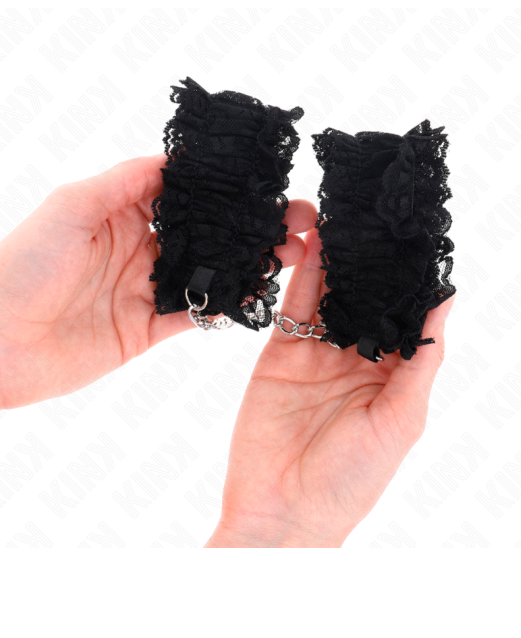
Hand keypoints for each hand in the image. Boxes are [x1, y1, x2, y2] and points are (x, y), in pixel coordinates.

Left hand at [0, 155, 315, 414]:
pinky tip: (258, 292)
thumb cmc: (19, 269)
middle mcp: (136, 247)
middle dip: (247, 223)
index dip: (218, 185)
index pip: (179, 191)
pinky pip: (194, 314)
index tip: (260, 178)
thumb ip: (122, 184)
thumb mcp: (68, 209)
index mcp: (117, 212)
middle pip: (203, 231)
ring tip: (292, 251)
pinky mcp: (146, 328)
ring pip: (207, 271)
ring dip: (247, 262)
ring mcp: (143, 288)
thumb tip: (170, 158)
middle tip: (294, 217)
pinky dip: (225, 305)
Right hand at [206, 228, 453, 547]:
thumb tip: (447, 298)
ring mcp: (317, 353)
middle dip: (374, 263)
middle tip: (381, 218)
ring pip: (332, 295)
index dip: (414, 281)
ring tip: (348, 219)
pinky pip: (295, 307)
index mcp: (392, 376)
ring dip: (340, 260)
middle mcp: (356, 359)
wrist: (281, 508)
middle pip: (368, 298)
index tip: (422, 241)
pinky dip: (305, 274)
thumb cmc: (352, 479)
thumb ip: (422, 358)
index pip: (408, 316)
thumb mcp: (401, 419)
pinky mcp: (282, 352)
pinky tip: (317, 245)